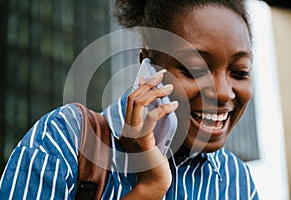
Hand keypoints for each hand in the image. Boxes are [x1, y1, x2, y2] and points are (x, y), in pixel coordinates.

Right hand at [120, 69, 178, 198]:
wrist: (154, 180)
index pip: (130, 100)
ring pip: (138, 103)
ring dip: (155, 92)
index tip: (149, 75)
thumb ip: (151, 121)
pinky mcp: (142, 140)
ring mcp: (132, 134)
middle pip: (133, 97)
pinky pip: (151, 118)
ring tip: (169, 88)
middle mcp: (126, 128)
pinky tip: (174, 106)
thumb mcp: (152, 136)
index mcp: (128, 127)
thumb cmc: (156, 158)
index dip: (139, 85)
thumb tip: (159, 102)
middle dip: (148, 83)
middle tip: (162, 75)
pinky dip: (163, 109)